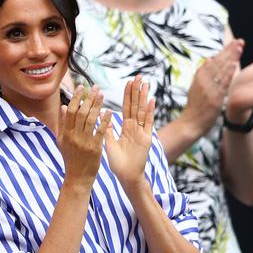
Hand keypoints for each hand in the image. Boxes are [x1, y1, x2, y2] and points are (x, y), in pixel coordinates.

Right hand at [57, 85, 111, 186]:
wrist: (78, 177)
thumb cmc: (70, 158)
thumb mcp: (62, 140)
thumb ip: (63, 123)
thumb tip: (64, 107)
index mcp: (65, 133)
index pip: (70, 111)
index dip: (76, 98)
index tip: (81, 87)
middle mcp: (74, 136)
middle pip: (81, 113)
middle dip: (88, 99)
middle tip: (95, 88)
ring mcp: (84, 142)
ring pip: (91, 120)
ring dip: (97, 106)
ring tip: (102, 95)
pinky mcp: (95, 148)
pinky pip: (100, 131)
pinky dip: (105, 120)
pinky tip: (109, 111)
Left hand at [106, 75, 154, 189]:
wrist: (127, 177)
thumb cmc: (118, 162)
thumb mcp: (109, 143)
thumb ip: (107, 128)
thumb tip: (100, 114)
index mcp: (126, 128)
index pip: (126, 107)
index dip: (128, 95)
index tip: (128, 82)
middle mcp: (135, 128)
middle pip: (136, 106)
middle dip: (137, 91)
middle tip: (139, 76)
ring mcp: (142, 132)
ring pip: (142, 111)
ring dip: (144, 97)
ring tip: (146, 83)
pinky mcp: (146, 139)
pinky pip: (148, 123)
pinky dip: (150, 112)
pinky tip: (152, 100)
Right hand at [180, 39, 242, 134]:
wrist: (190, 124)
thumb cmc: (194, 108)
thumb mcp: (195, 89)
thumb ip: (202, 76)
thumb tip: (209, 60)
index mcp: (198, 78)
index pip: (212, 61)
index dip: (223, 52)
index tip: (232, 43)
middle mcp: (202, 81)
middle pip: (217, 62)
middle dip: (229, 51)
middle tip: (239, 40)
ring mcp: (208, 89)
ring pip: (220, 70)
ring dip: (230, 57)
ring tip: (239, 47)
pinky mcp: (214, 97)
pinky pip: (222, 83)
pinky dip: (227, 73)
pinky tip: (233, 64)